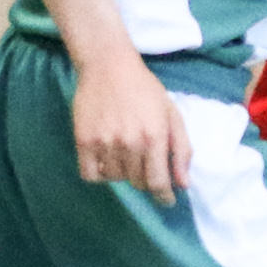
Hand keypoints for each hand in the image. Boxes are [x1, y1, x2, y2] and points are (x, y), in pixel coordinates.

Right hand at [72, 54, 189, 204]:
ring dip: (123, 173)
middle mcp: (129, 143)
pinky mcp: (82, 140)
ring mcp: (104, 143)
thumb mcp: (171, 114)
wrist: (108, 66)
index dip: (163, 196)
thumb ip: (181, 150)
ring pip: (115, 179)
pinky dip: (100, 174)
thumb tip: (184, 184)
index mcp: (154, 137)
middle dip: (145, 178)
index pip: (157, 182)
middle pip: (137, 182)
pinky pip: (90, 174)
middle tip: (145, 163)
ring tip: (126, 153)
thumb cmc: (145, 89)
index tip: (166, 200)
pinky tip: (107, 161)